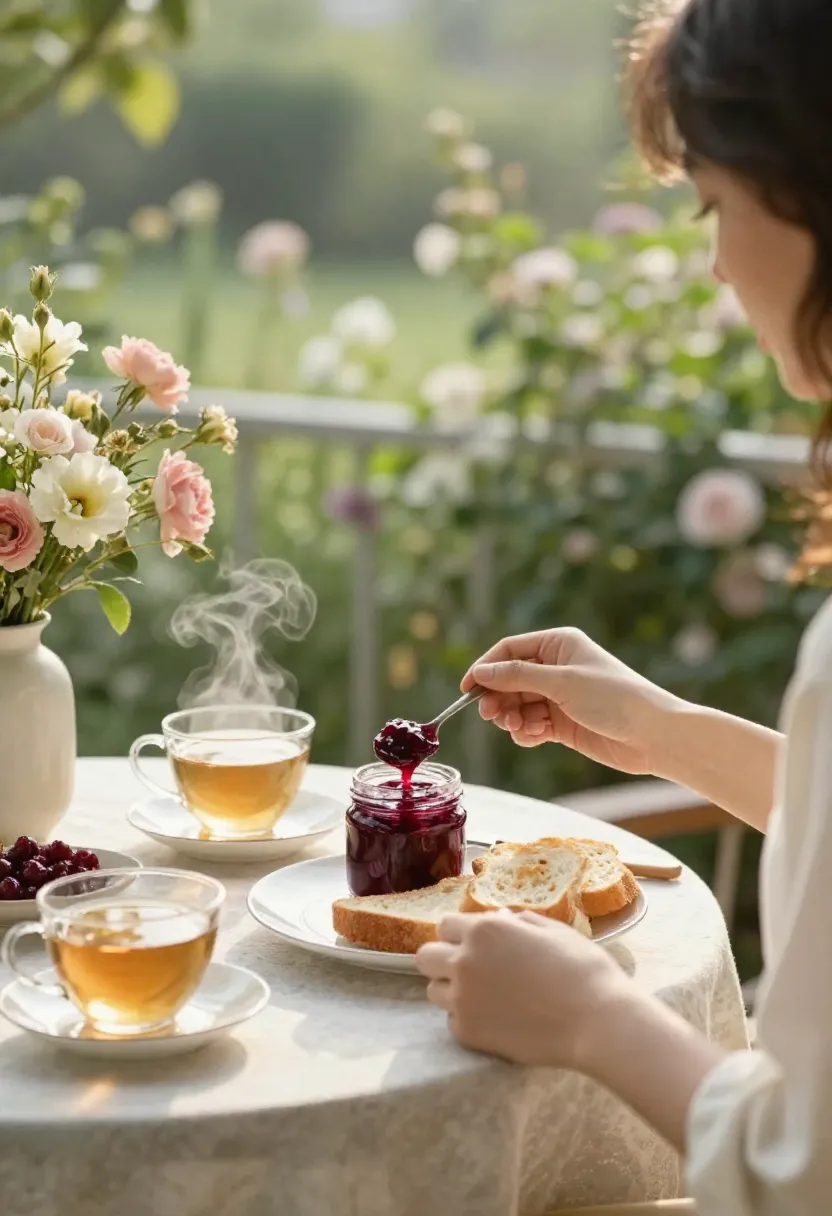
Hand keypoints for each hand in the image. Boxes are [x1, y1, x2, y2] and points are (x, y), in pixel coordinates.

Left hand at [415, 910, 629, 1068]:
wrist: (596, 1020)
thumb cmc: (581, 968)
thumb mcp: (551, 929)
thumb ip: (516, 922)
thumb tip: (501, 921)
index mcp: (483, 930)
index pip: (446, 925)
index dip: (463, 934)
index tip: (478, 944)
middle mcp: (464, 962)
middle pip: (425, 957)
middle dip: (442, 959)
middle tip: (469, 968)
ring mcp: (462, 1000)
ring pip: (433, 991)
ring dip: (451, 989)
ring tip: (484, 996)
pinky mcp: (468, 1033)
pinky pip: (452, 1020)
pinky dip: (468, 1018)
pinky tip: (496, 1018)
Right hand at [462, 627, 679, 774]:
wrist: (653, 736)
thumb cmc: (614, 698)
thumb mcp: (562, 682)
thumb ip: (518, 677)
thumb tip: (481, 673)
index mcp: (559, 644)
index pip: (509, 650)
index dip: (486, 668)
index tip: (467, 690)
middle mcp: (557, 667)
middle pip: (510, 680)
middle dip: (499, 698)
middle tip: (492, 716)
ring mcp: (559, 696)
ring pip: (518, 705)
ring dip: (512, 718)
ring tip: (520, 728)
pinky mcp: (563, 723)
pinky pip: (531, 725)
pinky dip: (527, 732)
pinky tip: (535, 737)